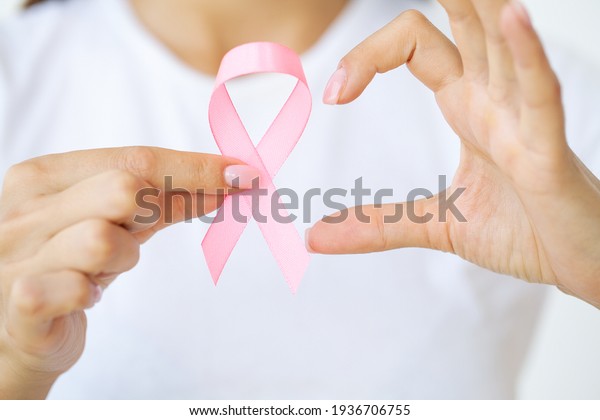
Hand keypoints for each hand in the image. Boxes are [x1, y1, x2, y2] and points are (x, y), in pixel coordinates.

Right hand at [0, 146, 253, 398]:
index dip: (193, 167)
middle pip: (124, 190)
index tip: (240, 174)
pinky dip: (91, 293)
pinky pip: (77, 288)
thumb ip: (160, 201)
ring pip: (104, 239)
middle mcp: (23, 210)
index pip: (134, 160)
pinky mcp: (21, 304)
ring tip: (103, 271)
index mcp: (42, 178)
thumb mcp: (112, 224)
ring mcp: (17, 257)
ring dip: (122, 258)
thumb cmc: (69, 267)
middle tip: (145, 232)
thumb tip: (227, 179)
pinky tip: (84, 297)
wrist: (17, 331)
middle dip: (155, 212)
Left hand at [308, 1, 599, 305]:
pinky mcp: (547, 151)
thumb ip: (378, 224)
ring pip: (502, 39)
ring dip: (483, 1)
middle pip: (462, 19)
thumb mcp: (438, 224)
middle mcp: (493, 99)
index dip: (367, 56)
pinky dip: (527, 56)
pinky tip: (513, 18)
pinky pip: (538, 93)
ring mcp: (522, 119)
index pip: (413, 45)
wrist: (576, 265)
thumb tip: (315, 237)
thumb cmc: (523, 233)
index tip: (333, 94)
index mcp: (466, 105)